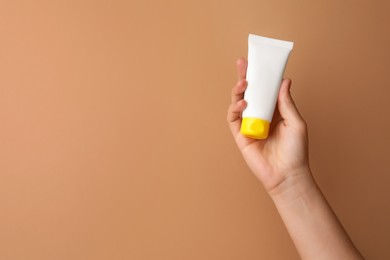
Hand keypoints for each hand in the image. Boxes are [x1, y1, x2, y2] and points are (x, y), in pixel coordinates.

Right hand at [227, 58, 310, 194]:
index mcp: (274, 111)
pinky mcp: (240, 135)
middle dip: (244, 77)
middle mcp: (260, 116)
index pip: (265, 90)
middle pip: (249, 93)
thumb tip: (284, 81)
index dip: (260, 76)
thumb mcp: (295, 122)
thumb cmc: (296, 151)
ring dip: (238, 91)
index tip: (256, 61)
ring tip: (243, 83)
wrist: (288, 174)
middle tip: (242, 63)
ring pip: (239, 103)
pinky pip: (233, 119)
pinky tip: (243, 102)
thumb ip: (286, 102)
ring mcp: (249, 125)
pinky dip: (235, 108)